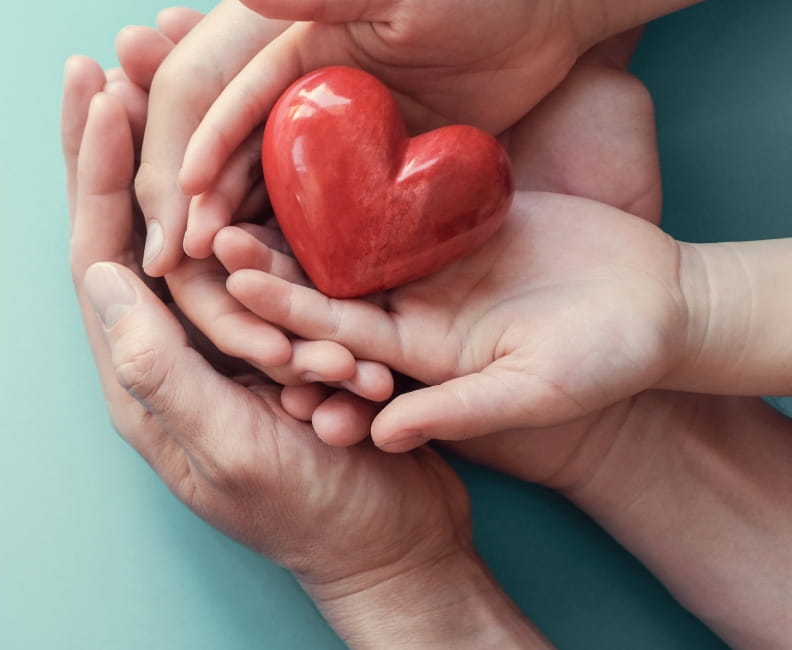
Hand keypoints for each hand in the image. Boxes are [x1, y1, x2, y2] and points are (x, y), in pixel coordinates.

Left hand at [64, 45, 550, 648]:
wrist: (392, 551)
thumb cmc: (316, 517)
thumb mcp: (234, 452)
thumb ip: (163, 375)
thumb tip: (100, 282)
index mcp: (143, 376)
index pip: (100, 253)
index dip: (97, 170)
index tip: (100, 89)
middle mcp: (166, 349)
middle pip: (127, 224)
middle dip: (117, 141)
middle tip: (115, 56)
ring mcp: (215, 337)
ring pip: (181, 223)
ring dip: (169, 151)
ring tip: (162, 76)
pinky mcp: (266, 332)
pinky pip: (239, 246)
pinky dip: (233, 188)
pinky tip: (235, 135)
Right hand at [136, 0, 690, 276]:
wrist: (553, 13)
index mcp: (290, 55)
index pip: (226, 105)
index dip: (200, 150)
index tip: (180, 196)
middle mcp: (304, 108)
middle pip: (238, 168)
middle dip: (210, 213)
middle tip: (187, 263)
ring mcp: (342, 153)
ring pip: (280, 210)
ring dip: (256, 253)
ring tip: (240, 290)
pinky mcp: (382, 188)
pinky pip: (338, 234)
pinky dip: (316, 269)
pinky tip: (304, 309)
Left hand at [197, 31, 663, 457]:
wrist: (657, 311)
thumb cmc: (606, 363)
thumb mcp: (532, 392)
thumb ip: (458, 410)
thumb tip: (385, 436)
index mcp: (410, 355)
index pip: (332, 333)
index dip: (283, 308)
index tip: (234, 283)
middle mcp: (403, 309)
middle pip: (324, 281)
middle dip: (270, 261)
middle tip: (213, 230)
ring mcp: (423, 262)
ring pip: (348, 234)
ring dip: (299, 214)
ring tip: (245, 180)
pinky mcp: (448, 219)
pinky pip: (394, 193)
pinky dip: (357, 175)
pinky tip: (315, 146)